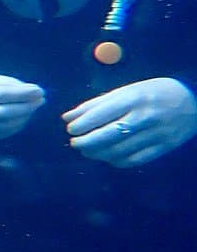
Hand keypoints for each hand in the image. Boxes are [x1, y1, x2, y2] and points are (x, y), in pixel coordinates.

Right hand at [0, 71, 44, 140]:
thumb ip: (0, 82)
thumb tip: (28, 89)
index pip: (0, 95)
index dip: (23, 94)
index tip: (39, 90)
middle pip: (4, 113)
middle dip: (27, 107)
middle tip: (40, 99)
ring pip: (3, 126)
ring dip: (23, 118)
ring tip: (32, 108)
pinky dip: (13, 127)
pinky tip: (20, 118)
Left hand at [64, 78, 196, 166]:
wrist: (194, 99)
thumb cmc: (153, 93)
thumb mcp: (127, 90)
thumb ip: (96, 104)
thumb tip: (67, 117)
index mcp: (134, 98)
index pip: (101, 114)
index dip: (82, 125)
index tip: (71, 130)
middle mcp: (145, 115)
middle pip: (108, 135)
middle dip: (86, 142)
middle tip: (75, 143)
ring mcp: (156, 132)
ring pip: (120, 150)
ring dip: (98, 153)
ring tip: (88, 151)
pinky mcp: (165, 146)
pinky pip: (136, 159)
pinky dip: (117, 161)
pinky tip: (109, 157)